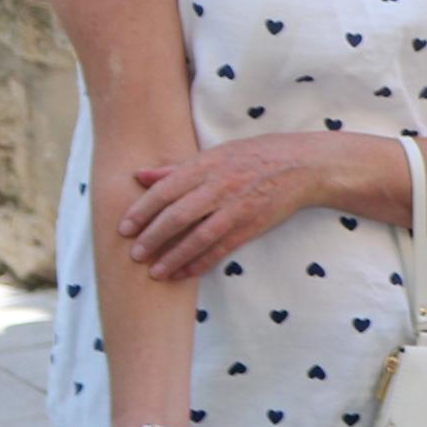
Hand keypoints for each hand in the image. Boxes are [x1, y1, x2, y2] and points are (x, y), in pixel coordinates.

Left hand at [121, 134, 336, 280]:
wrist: (303, 165)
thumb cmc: (255, 156)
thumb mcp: (215, 154)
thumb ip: (176, 169)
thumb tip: (139, 176)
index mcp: (207, 165)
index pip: (165, 190)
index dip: (142, 211)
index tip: (124, 228)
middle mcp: (219, 186)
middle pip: (178, 216)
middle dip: (153, 237)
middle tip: (134, 254)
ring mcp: (237, 208)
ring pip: (198, 237)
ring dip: (174, 256)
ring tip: (155, 272)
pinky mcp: (252, 226)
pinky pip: (221, 249)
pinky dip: (201, 263)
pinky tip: (184, 273)